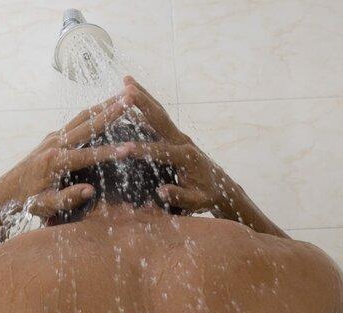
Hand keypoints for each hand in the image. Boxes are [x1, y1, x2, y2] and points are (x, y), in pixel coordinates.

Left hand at [0, 95, 134, 218]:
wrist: (7, 190)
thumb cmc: (28, 201)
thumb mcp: (46, 206)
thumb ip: (67, 199)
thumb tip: (90, 190)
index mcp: (55, 162)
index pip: (87, 155)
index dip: (109, 153)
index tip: (130, 148)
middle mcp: (54, 144)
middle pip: (87, 125)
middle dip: (111, 112)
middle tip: (131, 98)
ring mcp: (53, 137)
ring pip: (82, 117)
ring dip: (104, 105)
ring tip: (125, 95)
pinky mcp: (53, 136)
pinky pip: (77, 120)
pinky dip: (94, 112)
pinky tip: (107, 107)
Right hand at [120, 76, 241, 216]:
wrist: (221, 187)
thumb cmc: (206, 196)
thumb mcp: (196, 202)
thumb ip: (180, 197)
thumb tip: (161, 191)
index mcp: (186, 156)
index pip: (159, 151)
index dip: (141, 151)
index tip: (122, 149)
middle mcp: (182, 140)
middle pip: (160, 118)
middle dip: (143, 102)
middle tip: (126, 87)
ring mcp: (179, 136)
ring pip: (158, 112)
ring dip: (143, 96)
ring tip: (126, 80)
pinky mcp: (174, 136)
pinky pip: (157, 119)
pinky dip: (145, 106)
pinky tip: (131, 99)